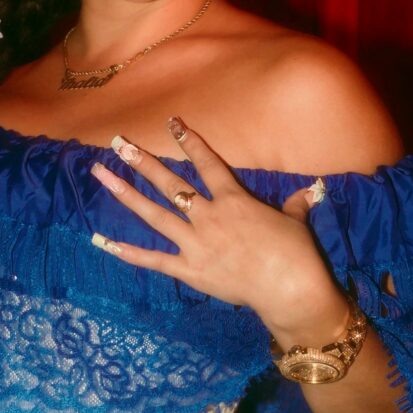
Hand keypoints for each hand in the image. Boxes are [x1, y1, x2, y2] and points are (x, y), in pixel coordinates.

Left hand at [88, 119, 348, 345]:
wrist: (290, 289)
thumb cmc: (296, 254)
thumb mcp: (296, 222)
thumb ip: (296, 203)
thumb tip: (312, 190)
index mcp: (234, 200)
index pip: (207, 163)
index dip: (190, 141)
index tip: (172, 122)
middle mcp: (208, 216)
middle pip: (170, 183)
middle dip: (142, 161)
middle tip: (118, 143)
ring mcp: (195, 243)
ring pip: (153, 214)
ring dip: (125, 193)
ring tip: (101, 175)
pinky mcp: (188, 270)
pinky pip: (152, 259)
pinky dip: (125, 251)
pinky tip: (100, 240)